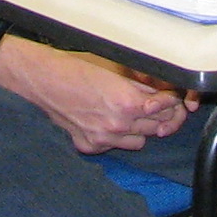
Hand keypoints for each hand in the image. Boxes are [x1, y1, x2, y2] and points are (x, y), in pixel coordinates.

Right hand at [5, 41, 190, 152]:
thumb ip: (141, 85)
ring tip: (130, 115)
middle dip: (160, 115)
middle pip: (158, 127)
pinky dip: (116, 138)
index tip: (171, 97)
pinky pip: (116, 147)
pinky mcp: (90, 146)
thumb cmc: (76, 68)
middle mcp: (118, 125)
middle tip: (154, 105)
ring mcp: (103, 139)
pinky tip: (107, 122)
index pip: (166, 108)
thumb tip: (161, 93)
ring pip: (141, 142)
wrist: (44, 81)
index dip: (172, 101)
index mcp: (127, 102)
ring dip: (140, 130)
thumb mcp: (116, 70)